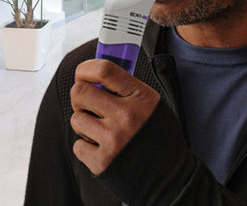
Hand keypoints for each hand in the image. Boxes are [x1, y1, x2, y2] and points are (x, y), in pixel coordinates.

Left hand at [70, 59, 160, 174]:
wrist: (169, 178)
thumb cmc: (157, 138)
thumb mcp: (151, 105)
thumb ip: (126, 89)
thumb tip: (95, 77)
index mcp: (140, 97)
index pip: (104, 69)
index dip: (85, 69)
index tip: (83, 74)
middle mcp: (126, 116)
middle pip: (80, 91)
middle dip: (80, 97)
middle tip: (89, 105)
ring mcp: (113, 139)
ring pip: (76, 118)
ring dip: (84, 124)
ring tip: (101, 132)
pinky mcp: (102, 161)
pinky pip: (78, 145)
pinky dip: (87, 148)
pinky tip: (103, 149)